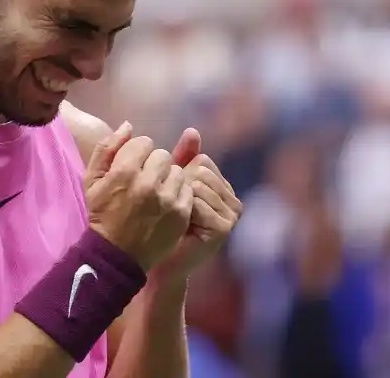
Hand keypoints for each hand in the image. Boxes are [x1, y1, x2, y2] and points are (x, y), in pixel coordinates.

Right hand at [84, 122, 193, 271]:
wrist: (117, 254)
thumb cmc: (102, 213)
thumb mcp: (92, 179)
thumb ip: (106, 149)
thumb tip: (128, 126)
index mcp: (125, 172)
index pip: (144, 142)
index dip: (138, 153)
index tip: (133, 166)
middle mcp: (149, 183)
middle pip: (163, 155)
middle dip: (154, 164)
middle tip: (145, 179)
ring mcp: (168, 199)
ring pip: (177, 171)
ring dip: (168, 177)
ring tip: (157, 191)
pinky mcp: (182, 213)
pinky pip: (187, 189)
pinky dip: (179, 193)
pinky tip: (166, 203)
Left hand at [150, 133, 242, 284]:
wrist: (157, 259)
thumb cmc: (159, 220)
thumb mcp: (169, 184)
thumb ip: (182, 158)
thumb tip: (192, 130)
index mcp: (221, 185)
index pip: (201, 160)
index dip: (179, 174)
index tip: (172, 195)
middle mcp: (232, 199)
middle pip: (201, 169)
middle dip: (179, 185)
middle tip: (174, 209)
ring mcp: (231, 215)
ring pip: (198, 184)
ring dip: (179, 198)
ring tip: (177, 218)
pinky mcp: (224, 228)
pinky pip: (197, 202)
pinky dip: (182, 210)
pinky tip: (181, 225)